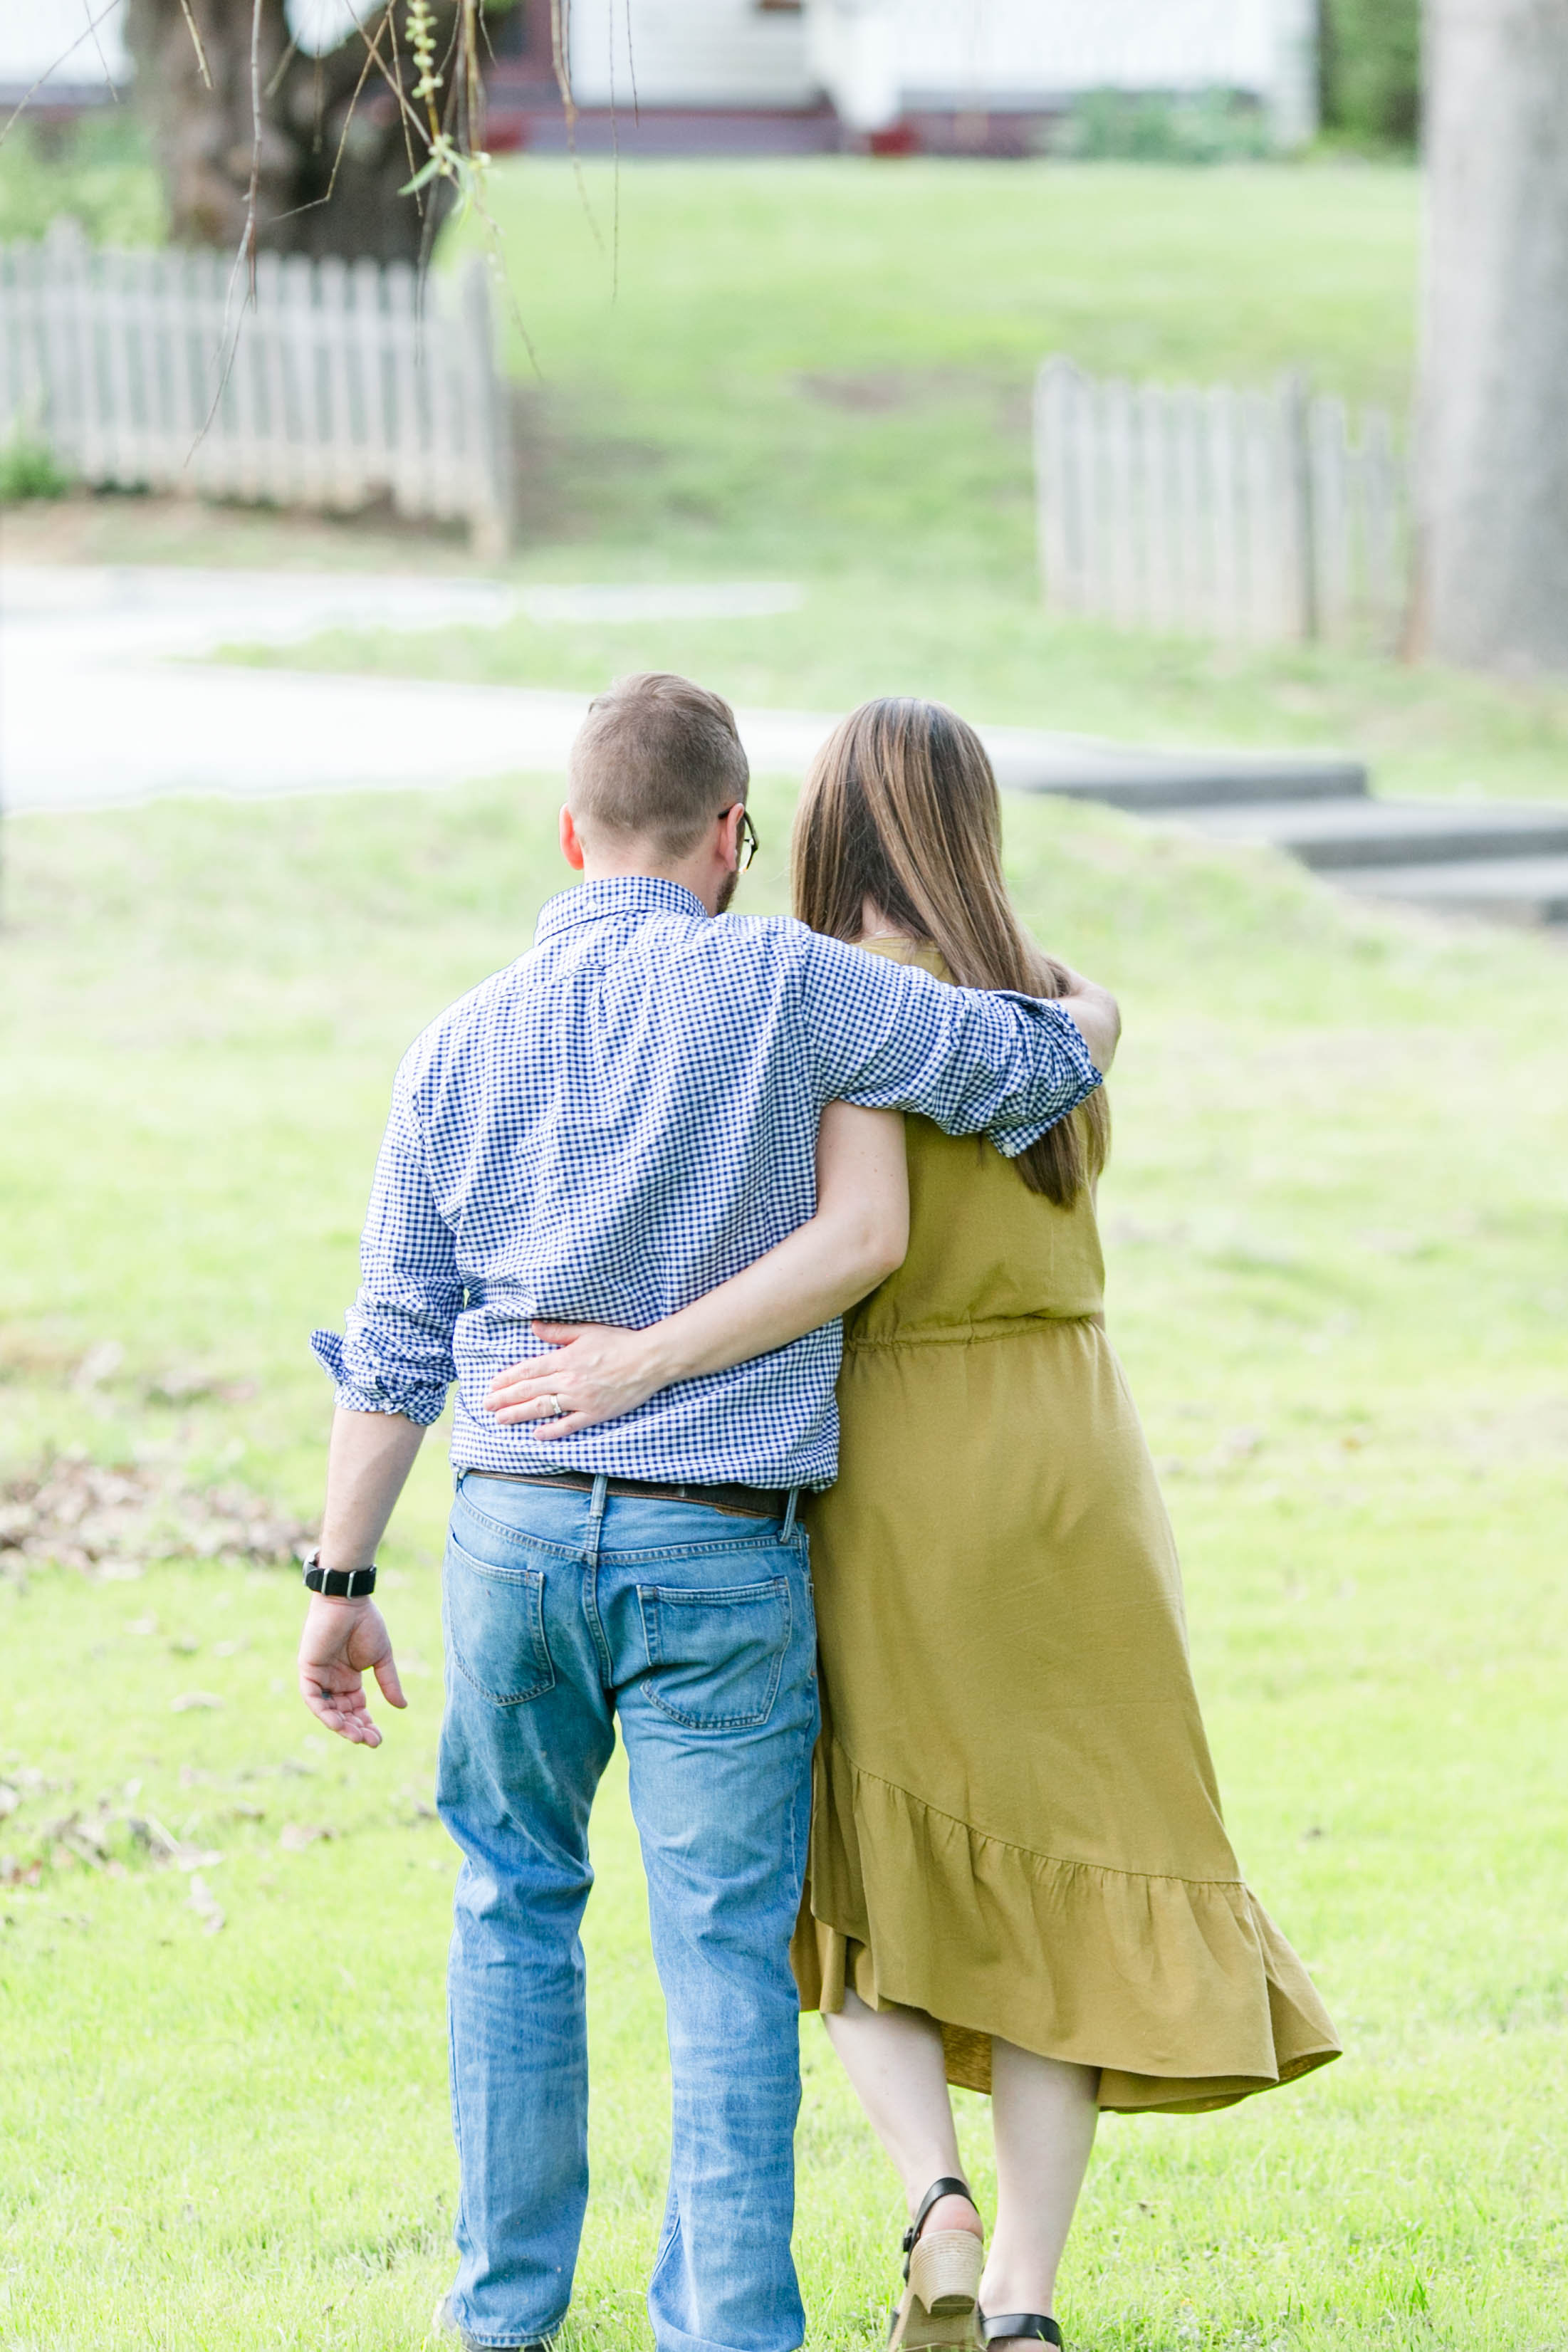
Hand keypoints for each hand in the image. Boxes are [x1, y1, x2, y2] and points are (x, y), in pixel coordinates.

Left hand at [297, 1595, 406, 1746]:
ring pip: (326, 1710)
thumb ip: (388, 1683)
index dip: (366, 1724)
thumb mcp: (381, 1658)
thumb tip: (402, 1707)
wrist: (349, 1602)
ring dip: (340, 1725)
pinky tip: (337, 1722)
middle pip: (342, 1713)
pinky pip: (312, 1697)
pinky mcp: (308, 1670)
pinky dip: (323, 1711)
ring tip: (356, 1736)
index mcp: (350, 1679)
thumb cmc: (366, 1624)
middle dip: (355, 1729)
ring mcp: (319, 1677)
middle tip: (370, 1741)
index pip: (356, 1709)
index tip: (378, 1738)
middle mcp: (333, 1682)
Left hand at [483, 1321, 668, 1437]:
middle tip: (487, 1405)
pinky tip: (537, 1434)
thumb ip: (558, 1332)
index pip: (529, 1370)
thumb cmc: (619, 1342)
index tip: (493, 1385)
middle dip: (505, 1398)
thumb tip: (534, 1327)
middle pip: (529, 1391)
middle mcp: (568, 1380)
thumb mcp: (586, 1331)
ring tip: (501, 1419)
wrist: (648, 1360)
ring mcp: (580, 1399)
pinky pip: (568, 1425)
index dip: (508, 1378)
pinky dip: (552, 1431)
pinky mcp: (594, 1413)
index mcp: (564, 1359)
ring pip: (543, 1408)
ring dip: (519, 1414)